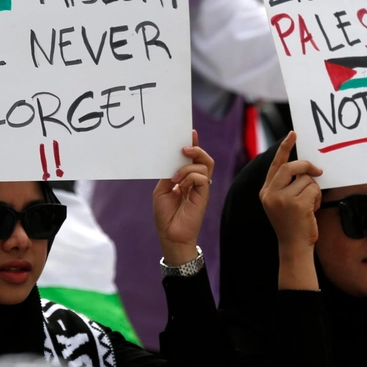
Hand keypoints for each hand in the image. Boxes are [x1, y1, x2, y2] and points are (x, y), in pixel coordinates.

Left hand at [152, 131, 213, 265]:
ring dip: (187, 167)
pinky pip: (201, 177)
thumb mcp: (162, 189)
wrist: (169, 235)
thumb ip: (169, 173)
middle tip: (184, 148)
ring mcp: (201, 188)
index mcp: (186, 178)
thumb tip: (172, 158)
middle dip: (196, 148)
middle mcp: (195, 181)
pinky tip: (180, 186)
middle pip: (204, 158)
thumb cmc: (165, 214)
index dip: (193, 144)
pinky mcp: (203, 195)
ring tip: (175, 178)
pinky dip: (189, 177)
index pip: (193, 158)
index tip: (190, 132)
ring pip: (204, 165)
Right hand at [260, 132, 322, 289]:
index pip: (276, 164)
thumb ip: (288, 185)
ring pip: (306, 180)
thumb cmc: (293, 225)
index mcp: (265, 191)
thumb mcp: (283, 203)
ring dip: (314, 190)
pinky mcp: (295, 204)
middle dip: (307, 166)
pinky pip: (313, 190)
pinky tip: (313, 210)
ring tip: (311, 205)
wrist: (294, 248)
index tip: (292, 135)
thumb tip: (305, 167)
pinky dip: (317, 198)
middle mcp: (270, 193)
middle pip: (291, 167)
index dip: (285, 148)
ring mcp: (281, 199)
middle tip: (318, 171)